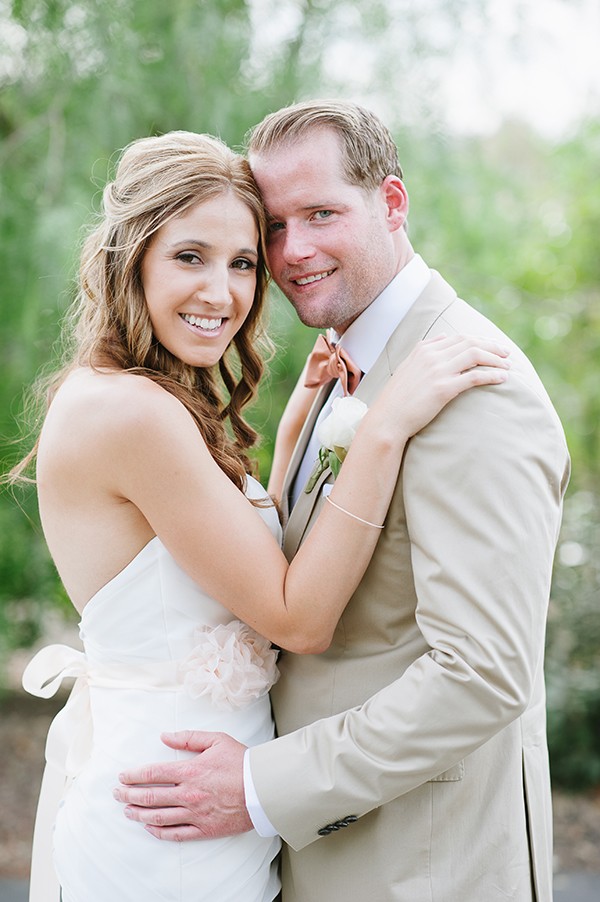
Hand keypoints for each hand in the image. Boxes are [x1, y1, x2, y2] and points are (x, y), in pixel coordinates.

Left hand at [113, 731, 251, 840]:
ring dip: (139, 814)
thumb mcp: (216, 740)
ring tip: (127, 811)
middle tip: (117, 793)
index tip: (122, 776)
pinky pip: (176, 834)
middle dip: (129, 795)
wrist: (263, 788)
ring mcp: (195, 814)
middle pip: (150, 796)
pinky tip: (150, 828)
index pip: (152, 773)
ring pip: (159, 817)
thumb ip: (188, 738)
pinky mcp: (204, 829)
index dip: (133, 775)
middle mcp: (189, 794)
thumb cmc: (241, 761)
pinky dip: (159, 832)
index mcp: (190, 770)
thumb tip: (164, 736)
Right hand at [385, 334, 510, 436]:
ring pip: (475, 355)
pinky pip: (474, 376)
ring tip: (508, 366)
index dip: (480, 340)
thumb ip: (426, 351)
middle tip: (507, 353)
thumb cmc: (398, 398)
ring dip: (496, 359)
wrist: (387, 419)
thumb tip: (444, 337)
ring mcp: (437, 371)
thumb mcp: (408, 367)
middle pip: (470, 342)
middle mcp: (431, 356)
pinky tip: (503, 378)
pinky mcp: (443, 389)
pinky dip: (492, 375)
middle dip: (492, 346)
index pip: (459, 337)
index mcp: (423, 349)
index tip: (493, 347)